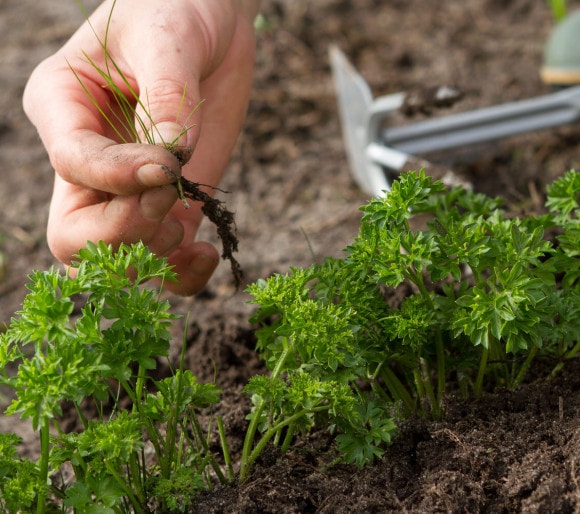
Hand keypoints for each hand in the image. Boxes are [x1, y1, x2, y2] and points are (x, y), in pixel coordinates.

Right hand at [23, 0, 259, 293]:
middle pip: (75, 237)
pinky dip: (182, 275)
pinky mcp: (169, 204)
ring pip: (115, 261)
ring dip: (155, 255)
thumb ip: (167, 96)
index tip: (168, 164)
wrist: (211, 22)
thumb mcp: (166, 39)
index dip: (118, 178)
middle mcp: (87, 161)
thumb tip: (173, 154)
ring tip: (188, 214)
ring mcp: (127, 191)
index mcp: (62, 111)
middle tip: (169, 197)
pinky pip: (163, 262)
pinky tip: (209, 253)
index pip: (74, 167)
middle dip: (124, 232)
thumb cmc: (174, 11)